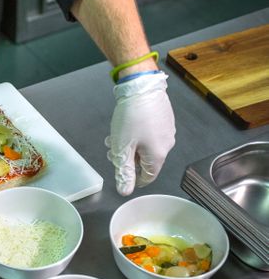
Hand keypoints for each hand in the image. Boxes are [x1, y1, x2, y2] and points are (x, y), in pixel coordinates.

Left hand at [106, 72, 175, 195]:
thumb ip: (124, 172)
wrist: (141, 86)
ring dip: (129, 146)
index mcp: (158, 155)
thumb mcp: (122, 149)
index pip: (149, 177)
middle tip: (111, 151)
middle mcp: (168, 144)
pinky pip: (151, 134)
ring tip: (113, 138)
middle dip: (127, 159)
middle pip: (146, 161)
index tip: (123, 174)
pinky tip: (125, 126)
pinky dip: (137, 135)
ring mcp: (168, 130)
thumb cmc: (131, 118)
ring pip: (147, 146)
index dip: (134, 179)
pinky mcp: (165, 118)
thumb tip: (125, 191)